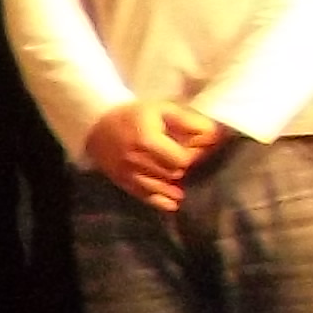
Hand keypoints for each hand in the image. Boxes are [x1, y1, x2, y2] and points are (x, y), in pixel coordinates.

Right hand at [85, 99, 221, 211]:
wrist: (98, 125)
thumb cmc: (136, 115)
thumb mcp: (164, 109)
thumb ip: (190, 122)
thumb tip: (215, 136)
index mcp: (146, 139)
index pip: (181, 159)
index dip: (192, 156)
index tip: (193, 149)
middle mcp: (135, 159)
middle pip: (172, 174)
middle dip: (183, 170)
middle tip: (186, 163)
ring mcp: (127, 172)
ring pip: (160, 189)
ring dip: (173, 187)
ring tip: (181, 184)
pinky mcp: (122, 181)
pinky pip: (145, 196)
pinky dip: (160, 201)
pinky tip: (173, 202)